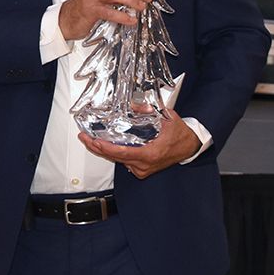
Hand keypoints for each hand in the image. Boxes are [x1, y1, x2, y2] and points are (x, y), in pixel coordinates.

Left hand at [78, 109, 200, 178]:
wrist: (189, 146)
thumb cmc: (179, 134)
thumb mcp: (166, 117)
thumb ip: (147, 110)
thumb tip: (132, 104)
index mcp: (150, 154)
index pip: (122, 153)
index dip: (105, 148)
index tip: (94, 141)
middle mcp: (144, 165)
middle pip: (115, 158)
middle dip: (97, 148)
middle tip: (84, 137)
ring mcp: (142, 169)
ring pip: (118, 161)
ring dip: (103, 151)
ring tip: (90, 140)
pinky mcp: (142, 170)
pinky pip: (124, 162)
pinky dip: (114, 154)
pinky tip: (104, 146)